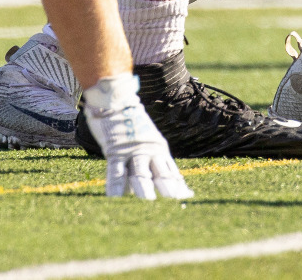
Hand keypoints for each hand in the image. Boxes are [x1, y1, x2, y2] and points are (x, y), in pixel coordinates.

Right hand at [82, 75, 192, 199]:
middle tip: (176, 202)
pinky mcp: (115, 150)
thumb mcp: (146, 138)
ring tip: (149, 202)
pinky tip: (115, 197)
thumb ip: (150, 156)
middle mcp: (149, 151)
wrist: (117, 99)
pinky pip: (115, 171)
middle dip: (168, 189)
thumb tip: (146, 180)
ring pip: (140, 173)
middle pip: (161, 173)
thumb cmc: (130, 121)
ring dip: (144, 189)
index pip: (171, 170)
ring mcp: (133, 151)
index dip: (178, 184)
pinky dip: (115, 185)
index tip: (186, 197)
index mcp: (158, 148)